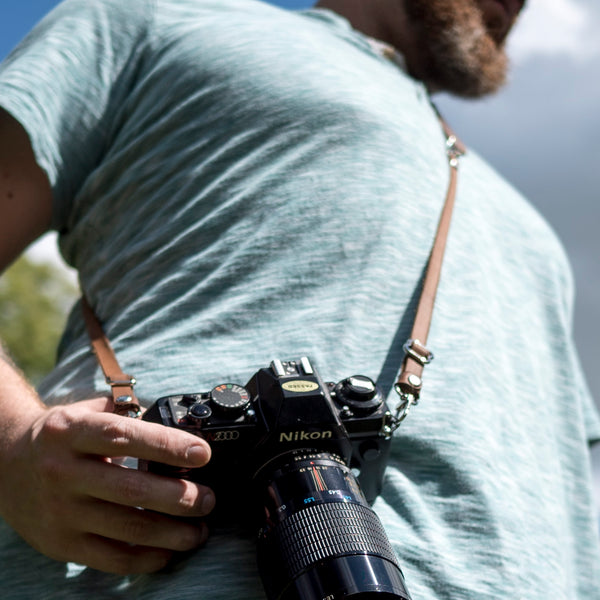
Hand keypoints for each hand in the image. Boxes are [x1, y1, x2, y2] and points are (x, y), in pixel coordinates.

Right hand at [0, 397, 214, 573]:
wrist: (3, 465)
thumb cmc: (59, 436)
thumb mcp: (85, 412)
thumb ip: (126, 414)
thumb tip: (176, 424)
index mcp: (72, 432)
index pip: (125, 437)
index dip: (167, 446)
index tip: (202, 454)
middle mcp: (63, 472)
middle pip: (132, 490)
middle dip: (180, 498)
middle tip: (209, 499)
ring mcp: (61, 511)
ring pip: (127, 528)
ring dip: (172, 533)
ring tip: (199, 530)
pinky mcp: (60, 543)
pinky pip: (109, 558)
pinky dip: (145, 559)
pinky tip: (168, 552)